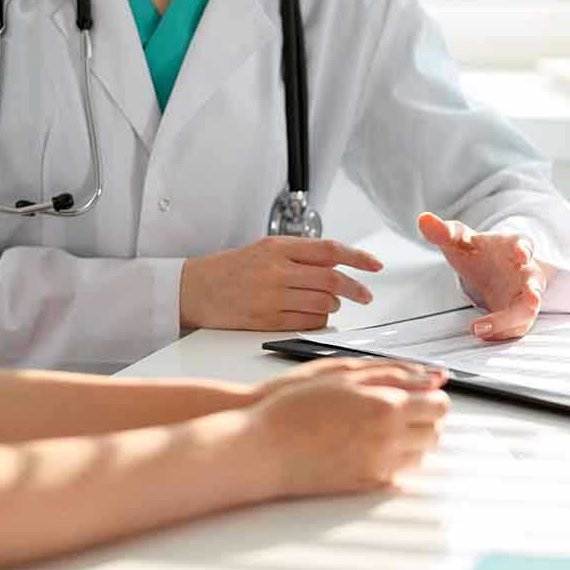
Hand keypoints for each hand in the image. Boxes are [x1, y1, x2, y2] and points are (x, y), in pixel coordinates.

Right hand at [181, 237, 382, 330]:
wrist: (193, 289)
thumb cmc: (231, 270)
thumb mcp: (265, 250)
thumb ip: (300, 255)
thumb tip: (339, 262)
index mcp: (277, 247)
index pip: (329, 250)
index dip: (358, 257)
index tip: (375, 265)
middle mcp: (276, 270)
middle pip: (331, 279)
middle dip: (355, 289)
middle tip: (365, 296)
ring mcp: (271, 296)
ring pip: (322, 303)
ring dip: (333, 306)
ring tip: (329, 304)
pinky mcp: (265, 319)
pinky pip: (306, 321)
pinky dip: (318, 320)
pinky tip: (315, 316)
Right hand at [250, 365, 450, 496]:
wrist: (264, 448)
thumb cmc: (295, 406)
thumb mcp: (344, 375)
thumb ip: (394, 374)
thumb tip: (433, 377)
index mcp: (386, 405)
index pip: (438, 405)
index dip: (433, 398)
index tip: (422, 395)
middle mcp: (389, 437)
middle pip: (435, 432)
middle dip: (427, 420)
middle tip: (405, 411)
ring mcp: (379, 464)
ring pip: (420, 455)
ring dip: (413, 441)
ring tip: (384, 428)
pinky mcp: (367, 484)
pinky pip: (399, 474)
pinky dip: (395, 460)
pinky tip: (371, 448)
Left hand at [418, 212, 556, 340]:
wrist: (488, 267)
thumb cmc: (478, 251)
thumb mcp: (459, 240)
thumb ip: (444, 232)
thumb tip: (423, 219)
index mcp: (513, 246)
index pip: (524, 244)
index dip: (524, 249)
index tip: (522, 254)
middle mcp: (526, 271)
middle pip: (534, 283)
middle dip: (533, 292)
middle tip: (532, 298)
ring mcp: (525, 294)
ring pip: (527, 311)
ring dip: (508, 322)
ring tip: (482, 328)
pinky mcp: (518, 314)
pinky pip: (515, 327)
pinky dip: (500, 332)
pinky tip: (481, 334)